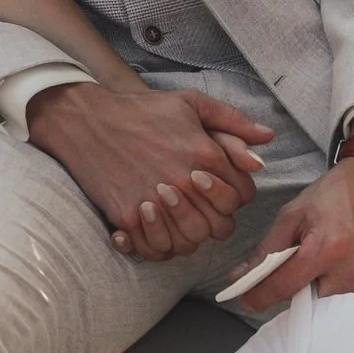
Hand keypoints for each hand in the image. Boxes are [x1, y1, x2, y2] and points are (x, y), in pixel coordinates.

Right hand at [26, 83, 272, 257]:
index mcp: (204, 153)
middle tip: (198, 208)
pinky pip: (154, 249)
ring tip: (177, 219)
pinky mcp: (128, 214)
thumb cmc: (141, 110)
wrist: (86, 119)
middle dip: (214, 220)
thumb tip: (267, 138)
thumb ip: (233, 121)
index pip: (241, 196)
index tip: (216, 189)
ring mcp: (155, 201)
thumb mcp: (190, 103)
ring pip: (190, 242)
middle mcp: (183, 180)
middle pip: (219, 226)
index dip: (234, 197)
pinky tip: (156, 230)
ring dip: (188, 235)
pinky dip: (158, 247)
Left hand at [232, 156, 353, 312]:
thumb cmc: (336, 193)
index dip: (260, 296)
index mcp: (324, 249)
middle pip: (308, 297)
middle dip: (299, 284)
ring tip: (333, 255)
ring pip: (332, 300)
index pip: (283, 288)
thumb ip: (267, 249)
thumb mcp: (294, 213)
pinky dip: (347, 283)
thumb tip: (240, 278)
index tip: (247, 300)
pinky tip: (352, 258)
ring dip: (325, 284)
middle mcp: (350, 270)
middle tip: (306, 259)